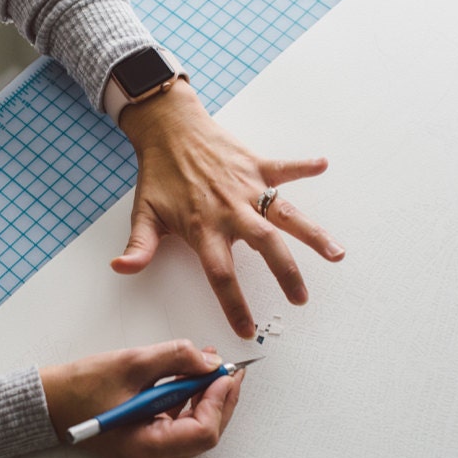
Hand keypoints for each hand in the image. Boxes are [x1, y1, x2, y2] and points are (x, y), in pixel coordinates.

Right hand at [39, 340, 242, 457]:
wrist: (48, 402)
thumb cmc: (79, 388)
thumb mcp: (131, 363)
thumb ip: (176, 358)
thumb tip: (210, 362)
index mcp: (144, 448)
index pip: (203, 431)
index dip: (219, 399)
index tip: (226, 372)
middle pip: (204, 434)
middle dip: (218, 398)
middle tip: (226, 367)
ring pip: (194, 431)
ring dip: (205, 398)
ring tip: (206, 365)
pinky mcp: (144, 447)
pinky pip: (178, 429)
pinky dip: (188, 404)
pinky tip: (189, 379)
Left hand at [112, 81, 345, 337]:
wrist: (168, 129)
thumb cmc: (159, 173)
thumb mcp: (144, 212)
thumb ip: (139, 246)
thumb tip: (122, 268)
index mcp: (203, 227)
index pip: (220, 274)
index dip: (234, 304)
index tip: (246, 328)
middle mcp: (230, 209)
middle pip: (265, 246)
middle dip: (286, 274)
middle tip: (300, 299)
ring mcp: (247, 187)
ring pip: (286, 213)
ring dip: (312, 233)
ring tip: (335, 254)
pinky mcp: (256, 165)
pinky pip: (285, 168)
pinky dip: (304, 167)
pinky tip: (322, 165)